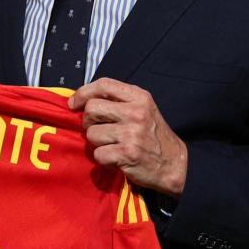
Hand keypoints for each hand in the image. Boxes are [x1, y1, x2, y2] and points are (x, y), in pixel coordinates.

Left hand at [71, 78, 187, 195]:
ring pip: (91, 134)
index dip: (83, 93)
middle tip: (99, 129)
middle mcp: (135, 112)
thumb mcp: (143, 109)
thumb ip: (118, 101)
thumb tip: (82, 100)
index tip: (74, 103)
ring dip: (97, 143)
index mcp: (139, 97)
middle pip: (91, 109)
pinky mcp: (127, 154)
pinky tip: (116, 158)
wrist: (174, 164)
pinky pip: (98, 154)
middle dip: (89, 122)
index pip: (103, 84)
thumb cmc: (153, 135)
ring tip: (113, 145)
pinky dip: (104, 159)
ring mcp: (131, 133)